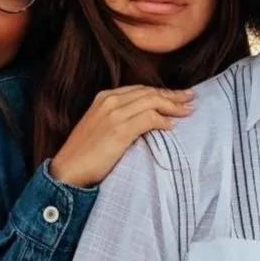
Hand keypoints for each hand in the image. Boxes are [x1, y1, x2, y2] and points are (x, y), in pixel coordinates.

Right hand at [50, 86, 193, 188]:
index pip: (140, 90)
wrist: (68, 171)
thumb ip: (119, 118)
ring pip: (151, 102)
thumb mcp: (100, 127)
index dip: (161, 92)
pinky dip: (162, 121)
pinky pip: (148, 119)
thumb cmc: (85, 154)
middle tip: (191, 99)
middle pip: (149, 93)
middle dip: (172, 95)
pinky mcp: (119, 130)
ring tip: (187, 111)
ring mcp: (114, 114)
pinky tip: (171, 126)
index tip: (178, 96)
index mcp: (103, 98)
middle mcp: (109, 101)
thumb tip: (145, 120)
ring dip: (172, 106)